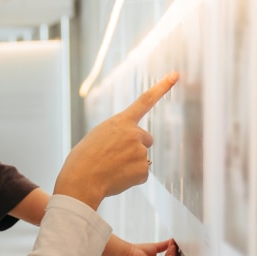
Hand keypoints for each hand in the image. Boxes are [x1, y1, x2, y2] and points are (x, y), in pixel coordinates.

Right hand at [54, 72, 178, 208]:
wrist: (80, 181)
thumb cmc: (83, 159)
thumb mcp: (97, 137)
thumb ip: (117, 135)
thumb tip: (134, 149)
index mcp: (120, 122)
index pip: (145, 100)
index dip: (162, 87)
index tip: (176, 74)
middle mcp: (133, 133)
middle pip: (145, 139)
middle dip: (135, 147)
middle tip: (114, 157)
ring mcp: (140, 151)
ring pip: (141, 158)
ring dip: (130, 164)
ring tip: (110, 168)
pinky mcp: (143, 169)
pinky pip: (141, 174)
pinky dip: (131, 178)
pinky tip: (116, 178)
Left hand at [124, 238, 179, 255]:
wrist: (128, 253)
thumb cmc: (136, 252)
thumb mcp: (154, 248)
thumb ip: (164, 246)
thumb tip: (171, 242)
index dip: (172, 254)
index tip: (175, 245)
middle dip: (174, 253)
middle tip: (176, 244)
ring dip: (173, 252)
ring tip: (173, 244)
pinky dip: (171, 253)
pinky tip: (171, 247)